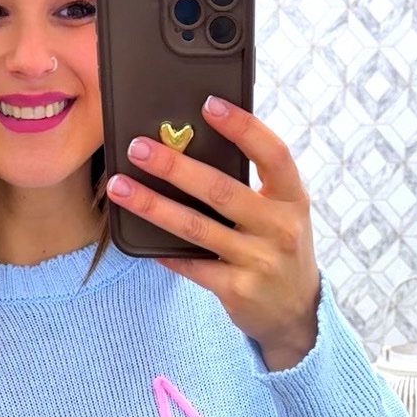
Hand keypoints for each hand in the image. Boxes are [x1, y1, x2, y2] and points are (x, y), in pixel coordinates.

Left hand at [106, 96, 321, 370]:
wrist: (296, 312)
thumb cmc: (279, 248)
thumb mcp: (282, 213)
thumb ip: (253, 185)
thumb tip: (195, 145)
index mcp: (293, 199)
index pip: (273, 153)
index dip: (243, 127)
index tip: (209, 105)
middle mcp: (280, 228)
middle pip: (221, 190)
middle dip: (175, 167)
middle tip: (139, 148)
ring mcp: (259, 261)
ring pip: (196, 227)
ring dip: (153, 205)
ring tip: (120, 188)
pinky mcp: (237, 290)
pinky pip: (191, 265)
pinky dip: (164, 250)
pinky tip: (141, 237)